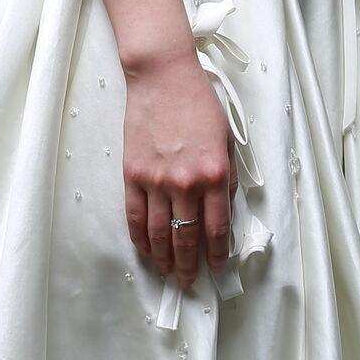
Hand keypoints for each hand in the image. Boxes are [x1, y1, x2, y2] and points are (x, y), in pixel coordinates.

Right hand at [121, 50, 235, 294]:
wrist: (163, 76)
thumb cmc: (199, 102)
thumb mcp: (226, 137)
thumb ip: (226, 175)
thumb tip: (223, 207)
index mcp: (214, 174)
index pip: (217, 228)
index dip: (216, 254)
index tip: (216, 268)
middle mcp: (186, 183)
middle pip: (187, 237)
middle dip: (189, 265)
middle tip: (189, 283)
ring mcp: (157, 180)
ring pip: (160, 233)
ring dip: (165, 259)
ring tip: (168, 274)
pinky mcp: (133, 174)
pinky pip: (136, 216)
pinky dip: (140, 239)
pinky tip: (146, 251)